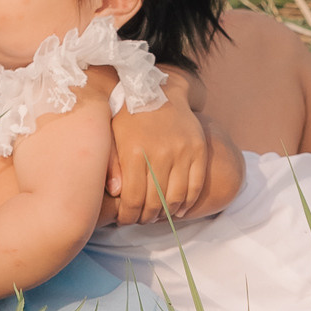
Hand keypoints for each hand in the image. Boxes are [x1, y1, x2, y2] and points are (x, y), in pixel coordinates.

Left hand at [106, 80, 213, 224]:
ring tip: (157, 216)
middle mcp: (160, 152)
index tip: (125, 220)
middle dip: (145, 217)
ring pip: (176, 197)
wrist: (161, 89)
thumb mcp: (112, 134)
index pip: (133, 199)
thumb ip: (112, 164)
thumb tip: (116, 192)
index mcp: (134, 151)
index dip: (129, 216)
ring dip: (167, 214)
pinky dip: (188, 203)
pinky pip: (195, 185)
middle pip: (154, 202)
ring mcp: (182, 151)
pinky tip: (179, 209)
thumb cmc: (130, 115)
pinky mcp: (198, 149)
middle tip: (141, 220)